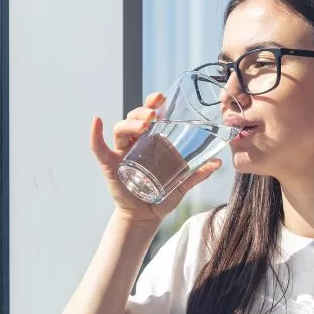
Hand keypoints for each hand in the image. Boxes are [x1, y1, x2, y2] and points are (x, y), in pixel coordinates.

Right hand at [89, 92, 221, 226]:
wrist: (147, 215)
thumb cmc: (163, 195)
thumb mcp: (183, 183)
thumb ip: (198, 173)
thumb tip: (218, 163)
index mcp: (151, 140)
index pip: (150, 116)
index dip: (153, 104)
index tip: (162, 98)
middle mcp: (135, 142)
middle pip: (134, 118)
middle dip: (143, 111)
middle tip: (155, 114)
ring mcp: (122, 153)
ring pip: (121, 129)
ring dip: (130, 123)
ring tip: (144, 125)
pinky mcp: (110, 166)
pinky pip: (99, 148)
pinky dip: (95, 135)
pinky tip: (96, 121)